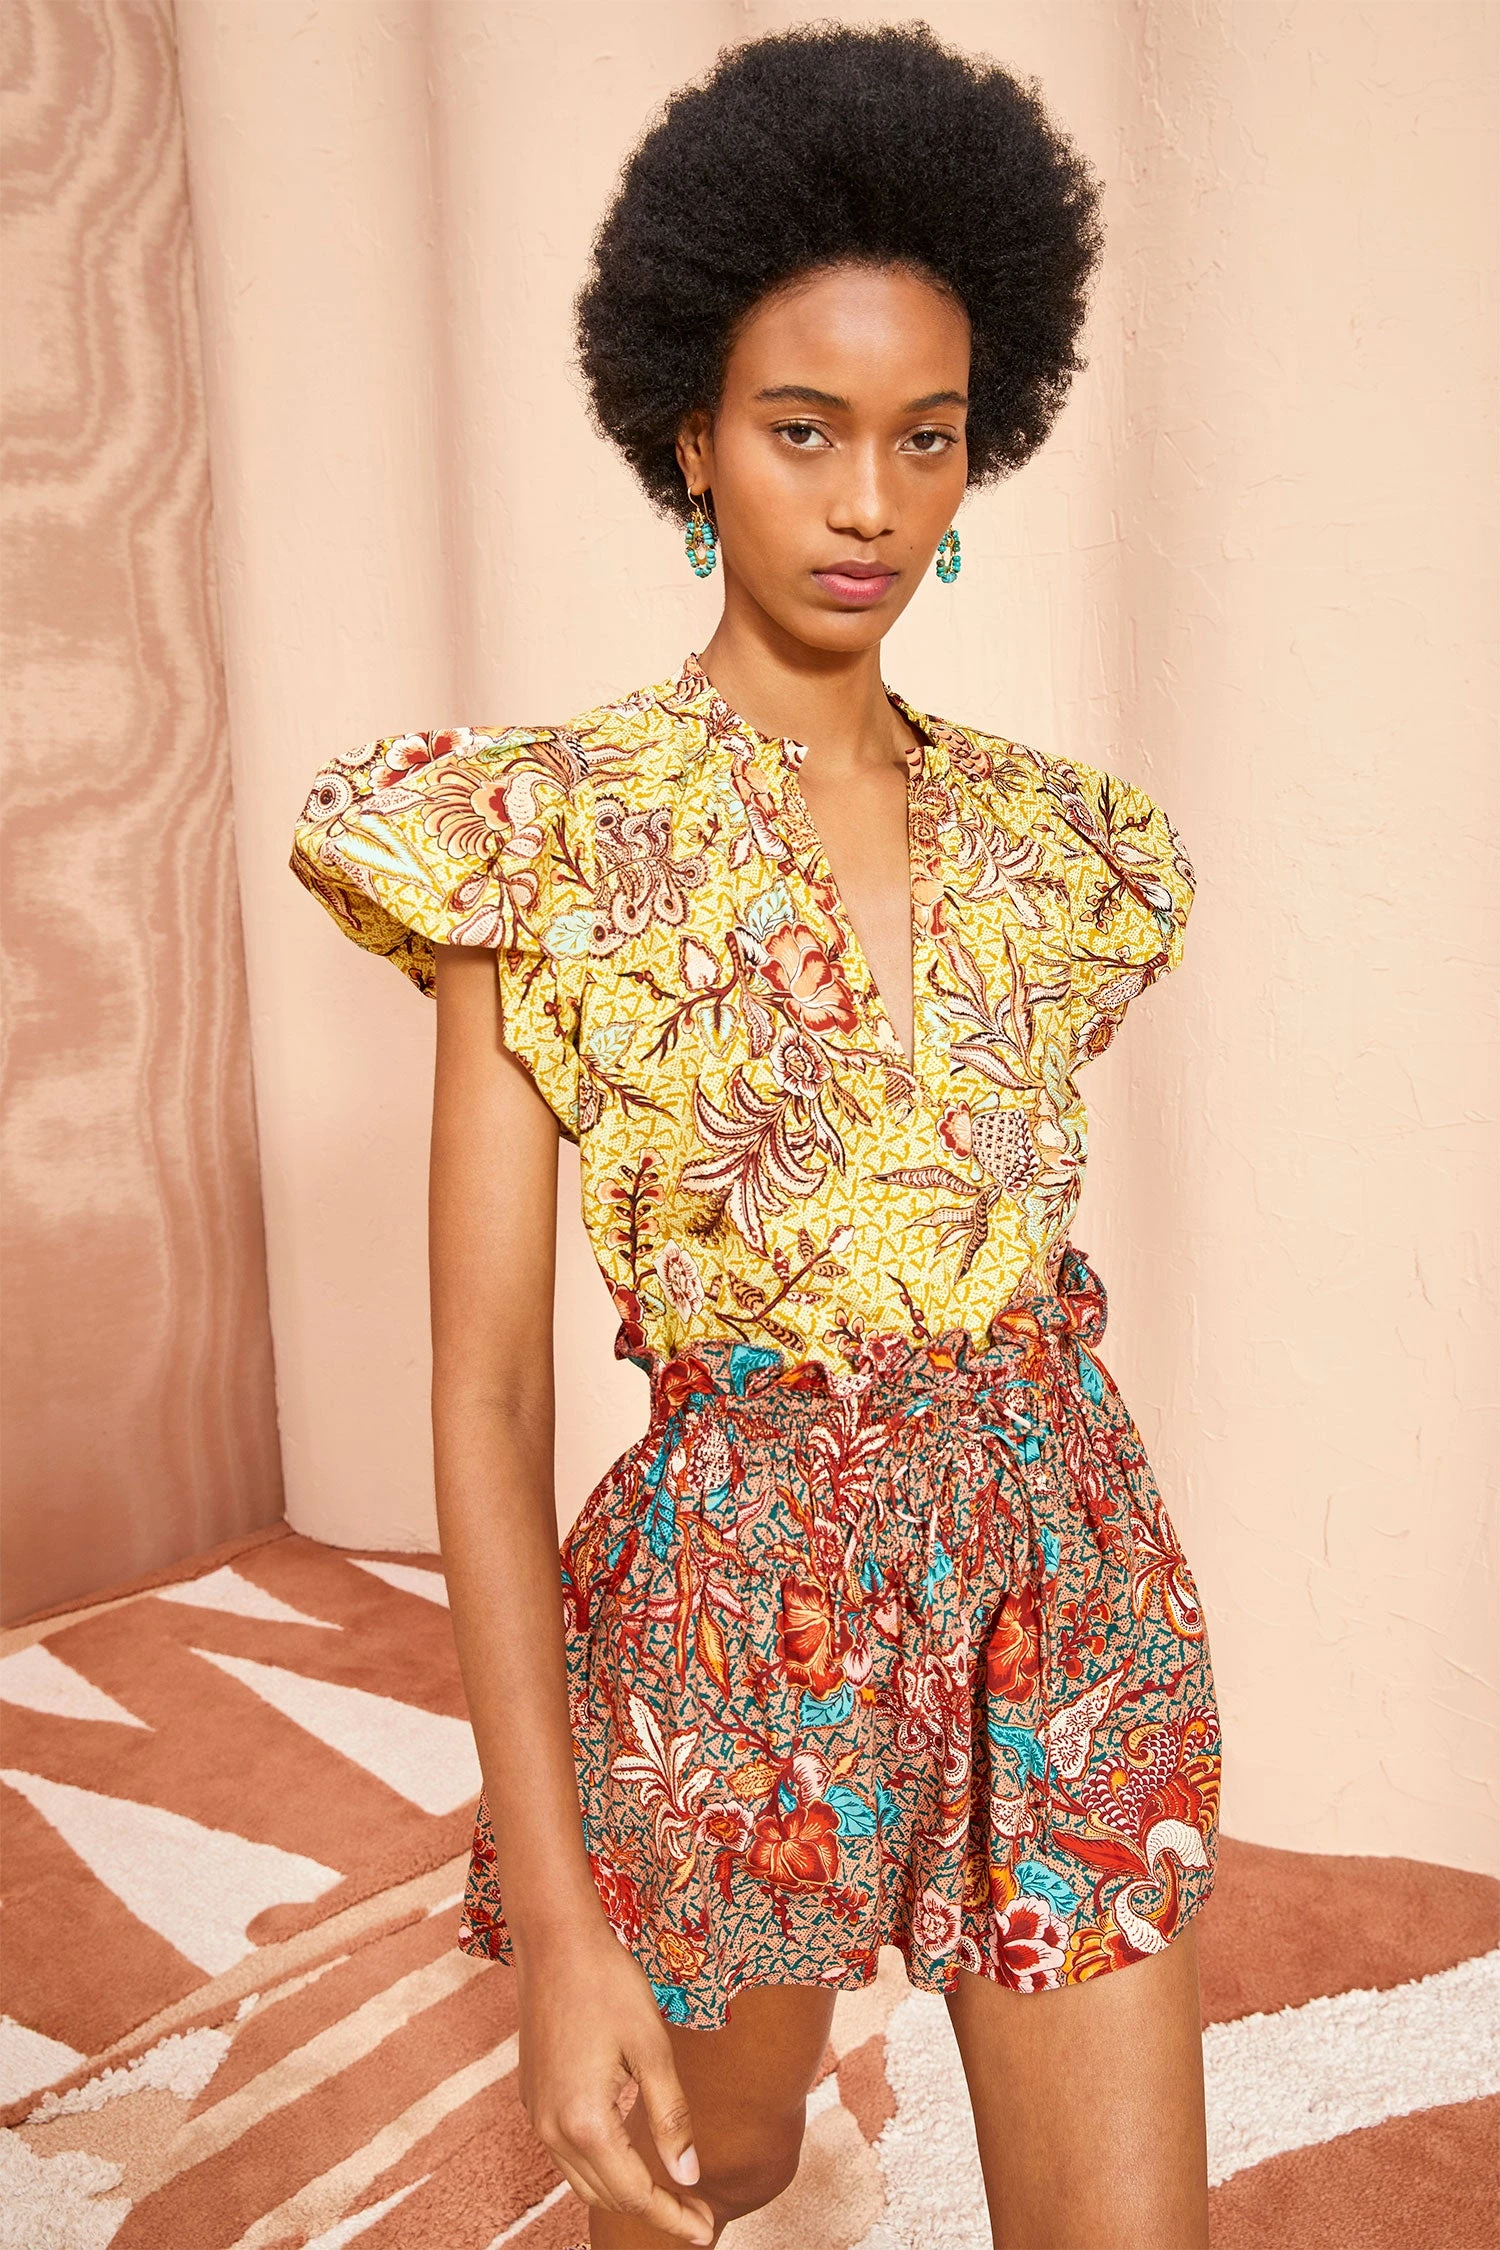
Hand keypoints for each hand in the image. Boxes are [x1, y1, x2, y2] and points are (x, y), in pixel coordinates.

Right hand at [515, 1915, 714, 2244]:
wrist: (555, 1942)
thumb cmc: (609, 1985)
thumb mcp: (652, 2049)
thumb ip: (670, 2118)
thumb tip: (687, 2175)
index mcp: (585, 2122)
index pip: (635, 2193)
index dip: (673, 2217)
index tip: (707, 2231)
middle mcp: (553, 2129)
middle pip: (608, 2195)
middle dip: (655, 2211)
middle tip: (700, 2216)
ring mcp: (537, 2115)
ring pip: (584, 2181)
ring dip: (626, 2194)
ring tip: (670, 2196)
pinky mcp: (533, 2099)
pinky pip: (568, 2155)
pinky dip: (601, 2168)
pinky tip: (629, 2159)